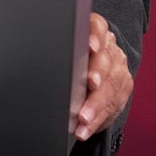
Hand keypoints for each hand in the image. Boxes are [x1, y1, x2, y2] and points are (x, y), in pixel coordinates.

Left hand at [75, 11, 132, 141]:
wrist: (98, 66)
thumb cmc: (74, 53)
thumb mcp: (71, 44)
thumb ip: (62, 45)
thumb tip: (32, 51)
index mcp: (95, 31)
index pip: (97, 27)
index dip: (95, 35)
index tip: (90, 46)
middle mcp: (110, 49)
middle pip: (105, 61)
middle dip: (97, 74)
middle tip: (90, 84)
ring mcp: (118, 69)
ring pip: (110, 87)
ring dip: (95, 105)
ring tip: (83, 118)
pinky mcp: (123, 88)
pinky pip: (111, 107)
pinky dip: (96, 121)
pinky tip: (84, 129)